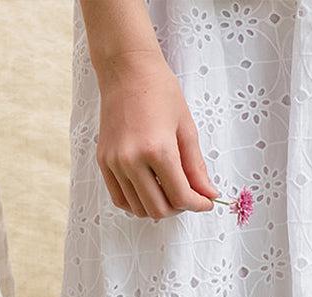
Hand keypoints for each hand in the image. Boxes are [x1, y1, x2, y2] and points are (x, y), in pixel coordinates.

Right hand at [95, 51, 217, 218]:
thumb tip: (207, 194)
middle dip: (178, 208)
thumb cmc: (160, 92)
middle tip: (188, 197)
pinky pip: (119, 199)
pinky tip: (149, 192)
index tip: (206, 202)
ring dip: (157, 208)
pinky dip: (136, 203)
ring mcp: (114, 165)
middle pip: (157, 209)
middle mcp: (132, 161)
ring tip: (169, 193)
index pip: (180, 195)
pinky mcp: (103, 164)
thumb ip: (195, 166)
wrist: (127, 73)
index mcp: (158, 150)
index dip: (197, 204)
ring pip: (137, 208)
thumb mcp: (186, 128)